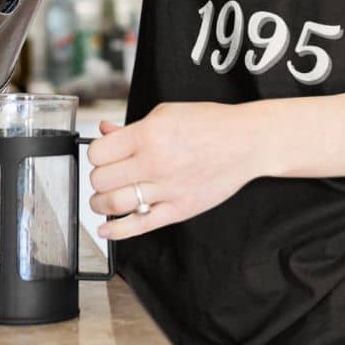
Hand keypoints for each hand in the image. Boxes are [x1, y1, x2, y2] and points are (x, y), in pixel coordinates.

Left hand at [87, 101, 261, 240]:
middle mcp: (155, 163)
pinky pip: (140, 225)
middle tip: (108, 173)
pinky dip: (116, 230)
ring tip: (105, 197)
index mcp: (149, 134)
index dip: (97, 153)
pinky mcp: (179, 209)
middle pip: (101, 180)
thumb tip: (104, 133)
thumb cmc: (210, 124)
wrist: (247, 141)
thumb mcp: (167, 113)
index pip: (98, 152)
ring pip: (113, 204)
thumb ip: (132, 127)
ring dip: (100, 203)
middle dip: (99, 177)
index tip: (103, 154)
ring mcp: (166, 189)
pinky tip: (106, 228)